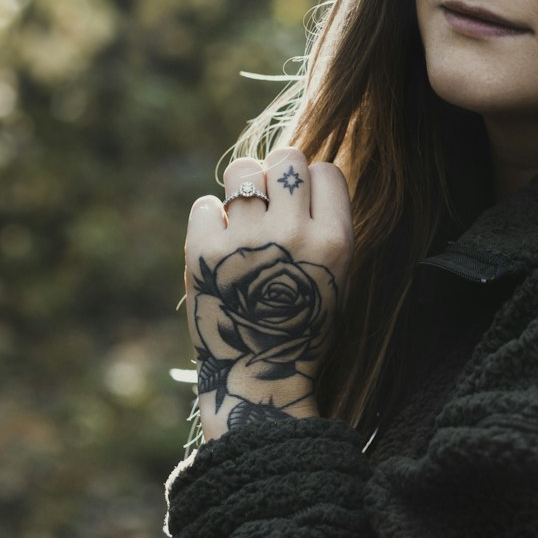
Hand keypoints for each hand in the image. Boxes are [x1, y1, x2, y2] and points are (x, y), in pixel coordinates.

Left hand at [184, 147, 353, 440]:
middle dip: (278, 173)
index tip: (303, 205)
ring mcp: (246, 242)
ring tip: (242, 217)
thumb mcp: (335, 276)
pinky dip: (208, 220)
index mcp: (334, 242)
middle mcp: (293, 235)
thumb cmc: (300, 325)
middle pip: (287, 157)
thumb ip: (324, 225)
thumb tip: (298, 172)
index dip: (313, 183)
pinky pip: (204, 204)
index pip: (327, 171)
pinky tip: (218, 246)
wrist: (256, 379)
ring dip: (242, 188)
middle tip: (270, 202)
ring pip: (243, 170)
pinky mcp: (202, 253)